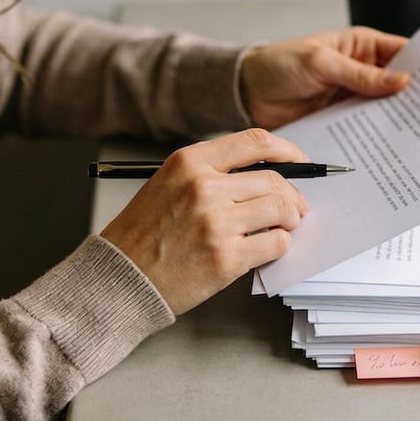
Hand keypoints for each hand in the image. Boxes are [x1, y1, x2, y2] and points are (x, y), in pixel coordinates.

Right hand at [99, 128, 309, 314]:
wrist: (120, 277)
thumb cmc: (144, 234)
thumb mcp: (168, 183)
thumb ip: (212, 173)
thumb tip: (266, 174)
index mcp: (189, 162)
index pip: (254, 143)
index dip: (286, 151)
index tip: (299, 161)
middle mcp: (204, 187)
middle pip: (275, 180)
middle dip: (293, 196)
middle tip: (295, 208)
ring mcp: (216, 223)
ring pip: (281, 210)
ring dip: (290, 221)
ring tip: (283, 228)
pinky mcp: (226, 258)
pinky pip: (276, 244)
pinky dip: (280, 246)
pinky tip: (267, 248)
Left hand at [239, 26, 409, 128]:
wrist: (247, 93)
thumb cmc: (280, 64)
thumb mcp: (320, 63)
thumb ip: (359, 75)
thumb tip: (403, 81)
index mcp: (364, 47)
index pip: (406, 53)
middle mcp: (364, 72)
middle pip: (402, 86)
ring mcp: (354, 99)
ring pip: (386, 110)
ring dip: (400, 122)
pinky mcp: (342, 122)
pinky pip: (366, 131)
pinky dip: (377, 139)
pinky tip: (391, 151)